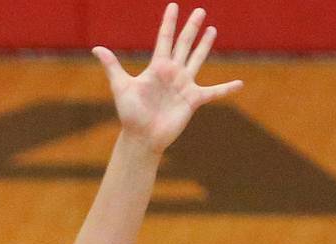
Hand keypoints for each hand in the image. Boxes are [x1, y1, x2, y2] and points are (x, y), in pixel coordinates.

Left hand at [93, 3, 242, 153]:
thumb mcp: (121, 87)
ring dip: (205, 46)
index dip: (169, 23)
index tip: (172, 6)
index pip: (164, 39)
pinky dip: (226, 89)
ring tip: (212, 30)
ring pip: (197, 59)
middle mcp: (172, 73)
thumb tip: (96, 48)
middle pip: (184, 44)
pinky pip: (214, 93)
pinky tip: (240, 84)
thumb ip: (112, 66)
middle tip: (200, 11)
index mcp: (157, 67)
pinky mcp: (193, 100)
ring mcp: (183, 85)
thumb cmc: (130, 114)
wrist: (141, 137)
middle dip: (191, 28)